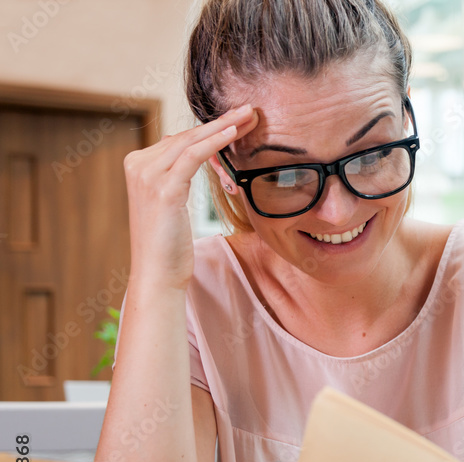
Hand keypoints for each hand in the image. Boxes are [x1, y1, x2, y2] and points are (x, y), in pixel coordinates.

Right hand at [122, 104, 257, 290]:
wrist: (157, 274)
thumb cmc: (170, 245)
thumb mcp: (172, 204)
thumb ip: (178, 177)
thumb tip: (199, 157)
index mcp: (139, 165)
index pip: (181, 139)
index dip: (212, 130)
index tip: (239, 121)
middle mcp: (138, 164)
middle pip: (187, 135)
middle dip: (221, 122)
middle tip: (249, 110)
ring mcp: (147, 174)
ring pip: (191, 141)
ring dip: (224, 126)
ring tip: (249, 116)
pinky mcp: (162, 188)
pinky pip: (192, 156)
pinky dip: (215, 142)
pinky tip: (233, 133)